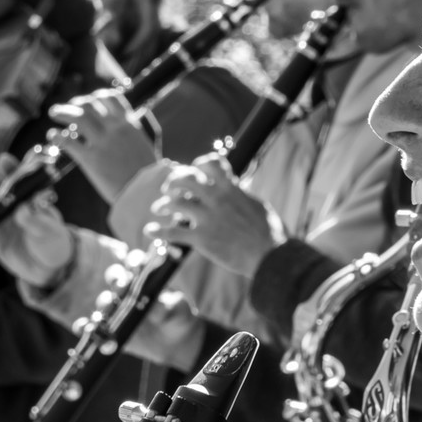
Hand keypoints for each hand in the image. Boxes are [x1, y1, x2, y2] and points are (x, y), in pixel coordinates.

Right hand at [0, 156, 75, 287]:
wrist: (49, 268)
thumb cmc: (55, 242)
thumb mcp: (49, 230)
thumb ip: (35, 220)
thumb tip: (22, 209)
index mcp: (29, 198)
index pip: (19, 178)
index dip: (10, 168)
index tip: (3, 161)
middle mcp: (11, 206)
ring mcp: (0, 221)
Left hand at [49, 89, 158, 203]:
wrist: (145, 193)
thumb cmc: (148, 174)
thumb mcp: (145, 145)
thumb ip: (133, 133)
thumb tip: (133, 122)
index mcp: (129, 124)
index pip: (111, 98)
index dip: (97, 96)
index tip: (90, 102)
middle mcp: (115, 129)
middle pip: (89, 104)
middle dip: (76, 103)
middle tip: (68, 108)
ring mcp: (102, 143)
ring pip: (76, 117)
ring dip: (62, 112)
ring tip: (53, 113)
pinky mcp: (89, 159)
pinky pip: (67, 141)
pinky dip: (57, 136)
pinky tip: (53, 136)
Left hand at [143, 153, 286, 276]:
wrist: (270, 256)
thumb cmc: (270, 233)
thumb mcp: (258, 206)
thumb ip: (242, 196)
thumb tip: (237, 189)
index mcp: (232, 190)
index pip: (210, 165)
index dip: (198, 165)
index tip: (195, 171)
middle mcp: (217, 200)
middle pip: (185, 179)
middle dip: (173, 182)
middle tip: (169, 190)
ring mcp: (208, 219)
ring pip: (174, 204)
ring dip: (162, 205)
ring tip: (158, 209)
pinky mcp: (202, 239)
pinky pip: (172, 232)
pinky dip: (158, 231)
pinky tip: (150, 231)